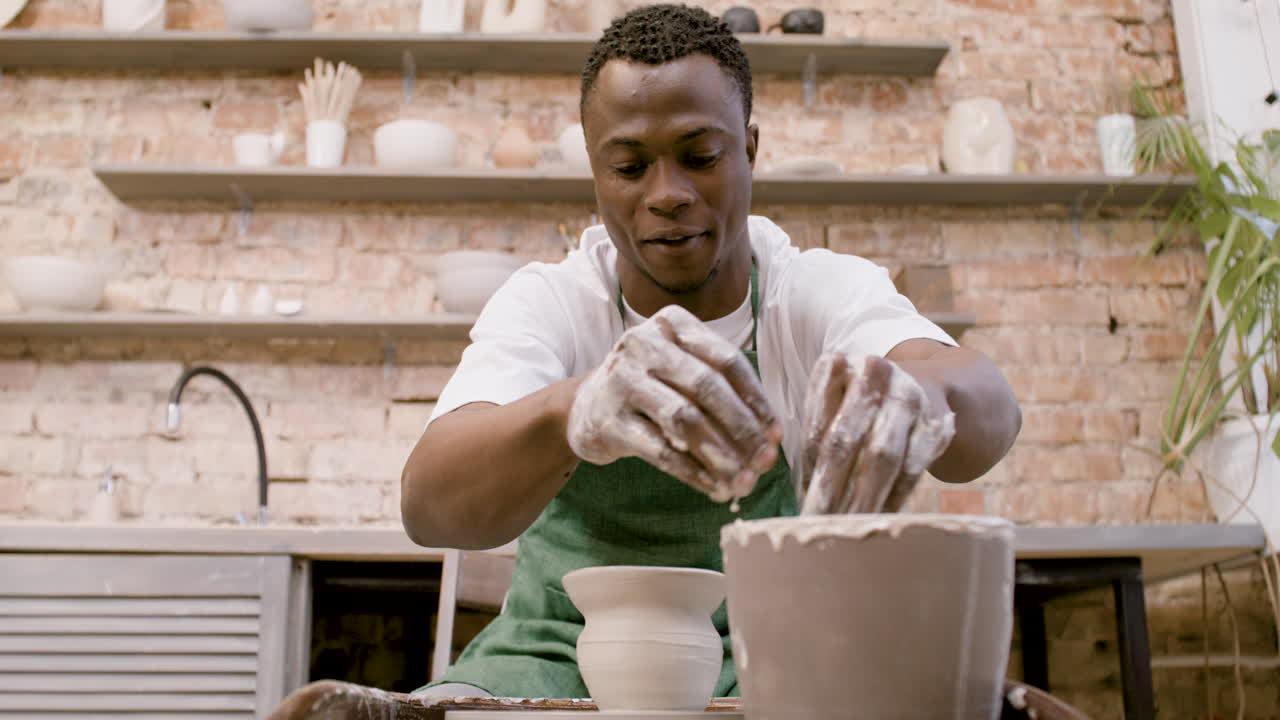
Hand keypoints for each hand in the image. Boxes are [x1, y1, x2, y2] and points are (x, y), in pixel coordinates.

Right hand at [566, 305, 781, 501]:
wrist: (585, 406)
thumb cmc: (651, 387)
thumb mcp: (683, 372)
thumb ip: (724, 393)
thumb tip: (769, 439)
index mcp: (671, 323)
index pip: (726, 360)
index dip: (755, 399)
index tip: (775, 434)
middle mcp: (643, 344)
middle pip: (706, 387)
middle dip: (742, 429)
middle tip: (764, 462)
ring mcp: (621, 380)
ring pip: (683, 419)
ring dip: (720, 455)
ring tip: (743, 482)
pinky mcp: (607, 420)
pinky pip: (659, 450)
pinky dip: (693, 472)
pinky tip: (714, 488)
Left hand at [799, 353, 955, 514]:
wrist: (921, 385)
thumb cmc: (859, 403)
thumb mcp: (831, 407)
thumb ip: (817, 440)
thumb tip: (805, 494)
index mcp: (835, 366)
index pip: (818, 427)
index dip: (810, 470)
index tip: (802, 505)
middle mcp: (874, 374)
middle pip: (847, 439)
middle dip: (832, 488)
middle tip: (819, 524)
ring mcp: (908, 397)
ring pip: (883, 457)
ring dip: (864, 499)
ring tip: (847, 529)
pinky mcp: (935, 423)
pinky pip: (913, 468)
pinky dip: (895, 498)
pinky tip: (880, 520)